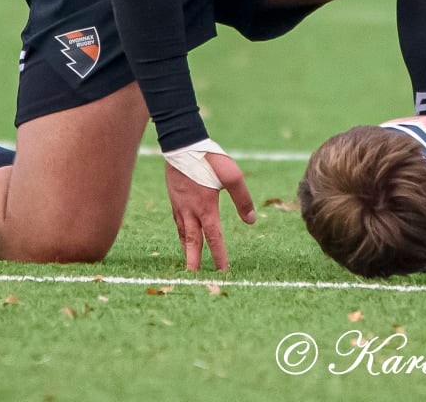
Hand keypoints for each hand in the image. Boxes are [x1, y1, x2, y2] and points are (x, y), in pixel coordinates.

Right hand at [164, 150, 256, 271]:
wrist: (182, 144)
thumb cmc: (210, 158)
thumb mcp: (232, 176)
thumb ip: (243, 199)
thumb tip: (252, 221)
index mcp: (206, 208)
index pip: (213, 238)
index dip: (218, 256)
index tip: (222, 272)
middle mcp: (190, 211)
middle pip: (193, 243)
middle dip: (194, 263)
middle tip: (194, 280)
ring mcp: (179, 206)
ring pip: (183, 234)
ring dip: (187, 251)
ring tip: (189, 264)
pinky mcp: (174, 199)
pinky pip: (177, 223)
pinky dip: (181, 234)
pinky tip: (184, 236)